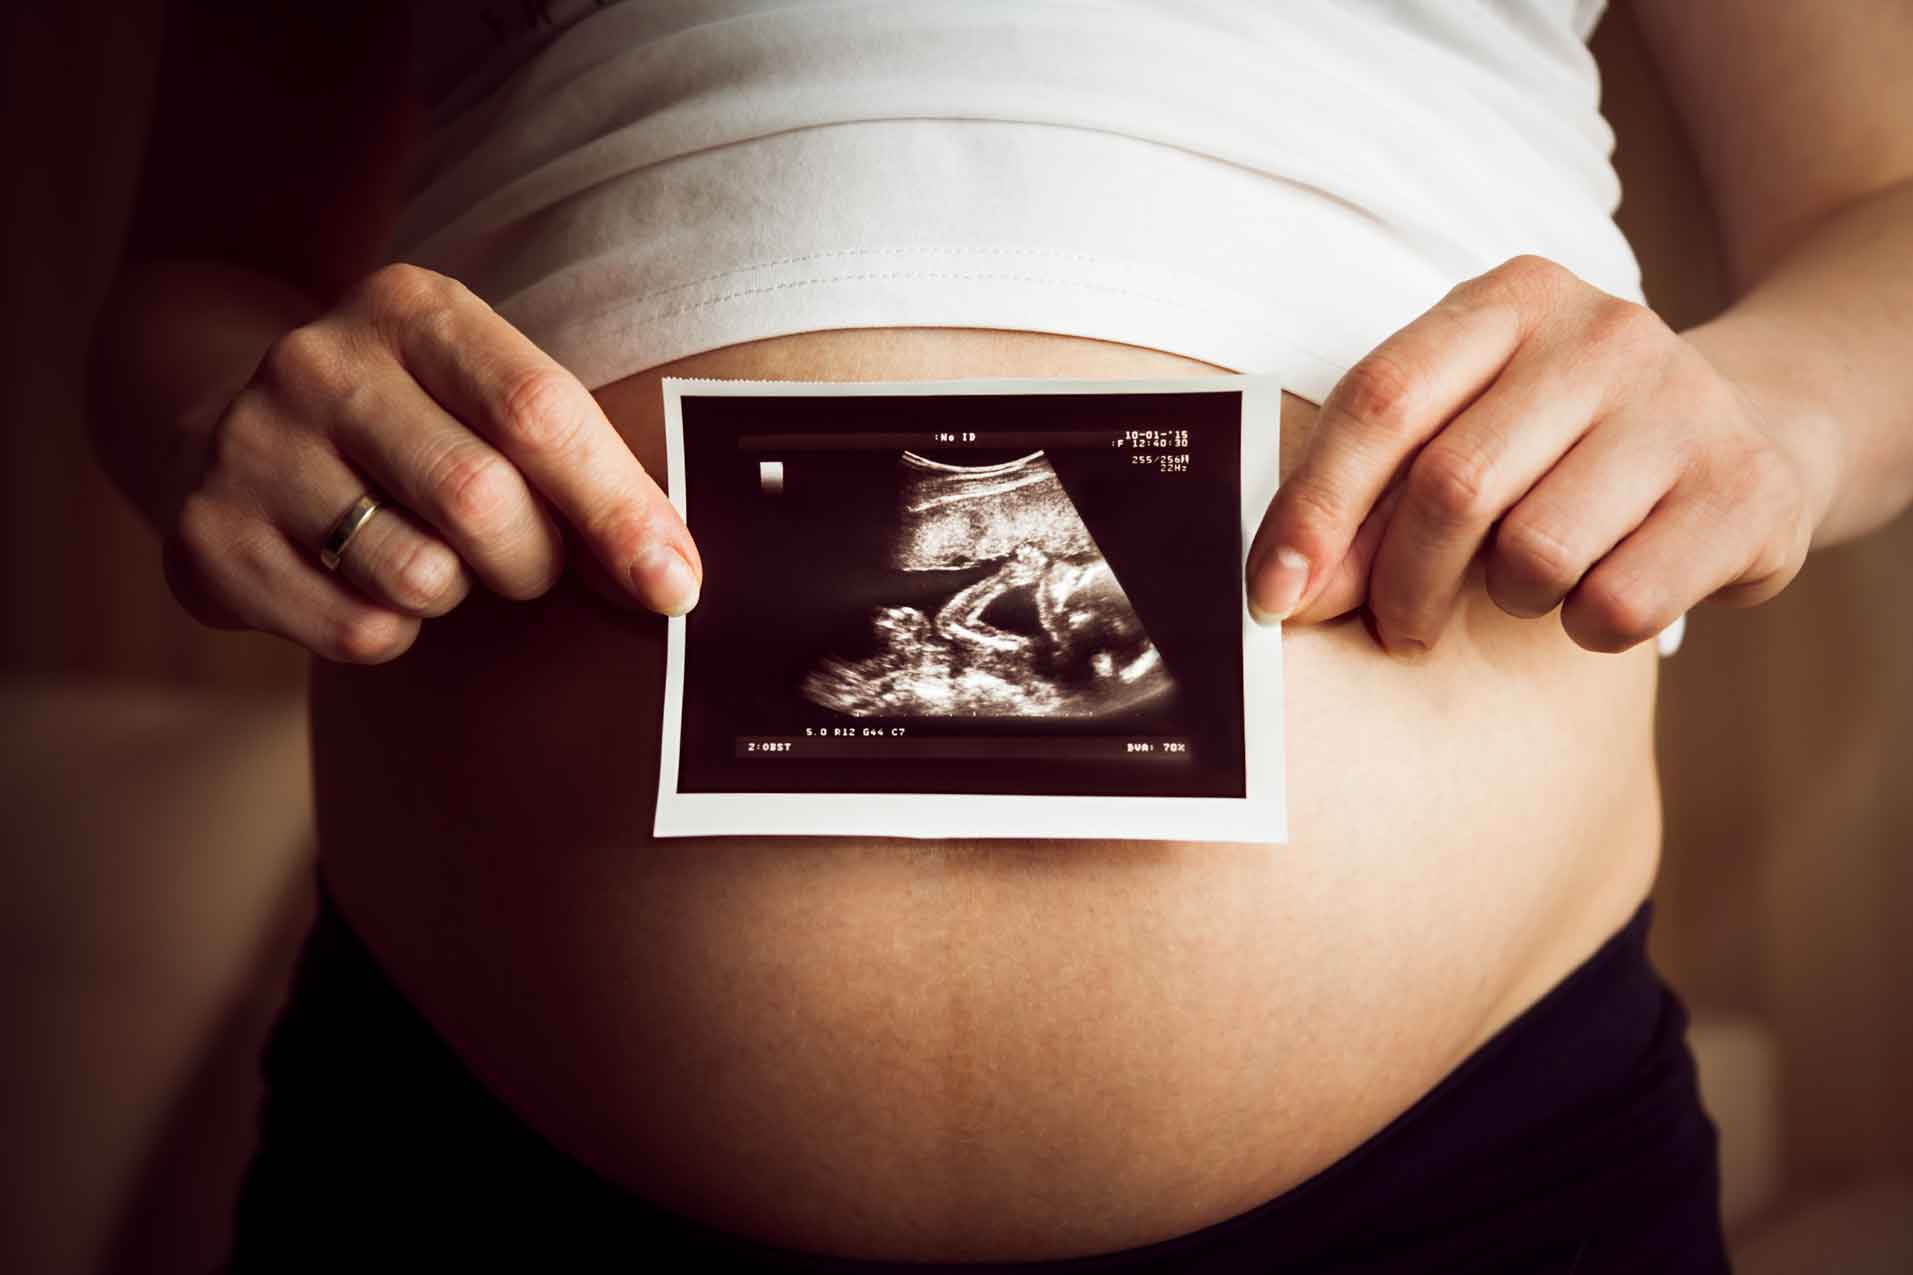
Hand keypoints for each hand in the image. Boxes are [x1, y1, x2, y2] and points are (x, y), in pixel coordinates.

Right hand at [162, 263, 701, 663]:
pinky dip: (395, 630)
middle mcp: (319, 363)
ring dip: (459, 596)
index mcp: (411, 309)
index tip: (674, 584)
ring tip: (431, 554)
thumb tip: (671, 573)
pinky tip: (362, 578)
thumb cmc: (412, 423)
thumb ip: (577, 462)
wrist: (227, 424)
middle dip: (536, 561)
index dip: (620, 510)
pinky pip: (359, 632)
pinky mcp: (211, 539)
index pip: (539, 412)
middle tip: (528, 561)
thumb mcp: (484, 394)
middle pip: (482, 502)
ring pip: (420, 578)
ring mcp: (251, 447)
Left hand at [1245, 255, 1829, 657]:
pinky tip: (1603, 590)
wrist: (1755, 429)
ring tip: (1531, 579)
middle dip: (1400, 583)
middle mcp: (1604, 333)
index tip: (1272, 596)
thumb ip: (1373, 493)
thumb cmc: (1565, 444)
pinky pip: (1618, 603)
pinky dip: (1586, 625)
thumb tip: (1290, 591)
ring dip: (1507, 599)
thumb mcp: (1468, 426)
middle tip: (1397, 626)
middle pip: (1451, 486)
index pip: (1381, 401)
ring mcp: (1685, 404)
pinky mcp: (1746, 490)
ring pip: (1536, 553)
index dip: (1313, 508)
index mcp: (1511, 299)